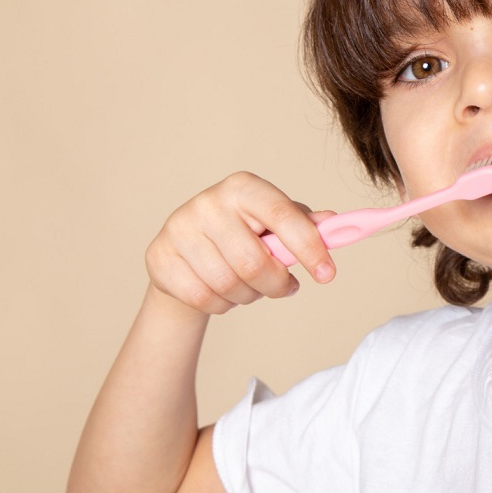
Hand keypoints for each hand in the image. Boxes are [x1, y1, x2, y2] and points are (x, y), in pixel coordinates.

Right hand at [146, 171, 336, 314]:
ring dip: (250, 295)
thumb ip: (303, 224)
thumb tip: (332, 222)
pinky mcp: (159, 256)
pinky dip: (223, 304)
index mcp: (243, 188)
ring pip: (230, 284)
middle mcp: (208, 202)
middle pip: (254, 261)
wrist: (185, 253)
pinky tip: (224, 292)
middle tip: (286, 287)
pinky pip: (203, 298)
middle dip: (277, 284)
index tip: (327, 274)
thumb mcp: (273, 223)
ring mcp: (180, 228)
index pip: (282, 215)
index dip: (309, 246)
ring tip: (252, 286)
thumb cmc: (241, 235)